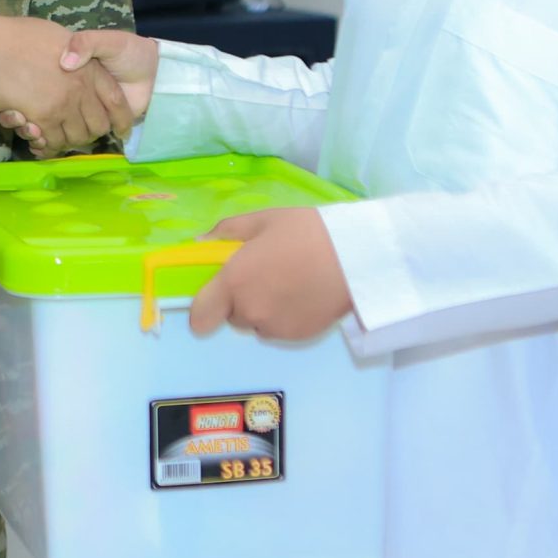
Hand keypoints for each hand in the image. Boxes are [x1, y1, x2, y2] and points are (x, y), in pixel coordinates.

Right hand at [0, 10, 129, 154]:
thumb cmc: (16, 35)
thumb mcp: (57, 36)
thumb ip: (74, 53)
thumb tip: (76, 63)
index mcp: (89, 67)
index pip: (115, 100)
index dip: (120, 117)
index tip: (118, 128)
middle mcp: (81, 88)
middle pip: (98, 125)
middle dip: (89, 134)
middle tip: (75, 133)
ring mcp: (62, 105)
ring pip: (75, 138)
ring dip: (66, 142)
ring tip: (54, 139)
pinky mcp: (41, 119)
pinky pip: (52, 143)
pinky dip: (46, 147)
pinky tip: (39, 143)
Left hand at [188, 208, 353, 341]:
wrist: (356, 256)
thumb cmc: (306, 232)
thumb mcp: (263, 220)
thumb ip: (226, 232)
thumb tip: (200, 243)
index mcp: (234, 282)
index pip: (200, 317)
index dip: (203, 308)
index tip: (214, 296)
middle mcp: (250, 311)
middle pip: (231, 316)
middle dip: (240, 300)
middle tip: (264, 275)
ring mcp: (274, 328)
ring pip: (256, 324)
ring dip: (262, 310)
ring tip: (287, 284)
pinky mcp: (297, 337)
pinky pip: (278, 330)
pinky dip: (284, 318)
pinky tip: (302, 296)